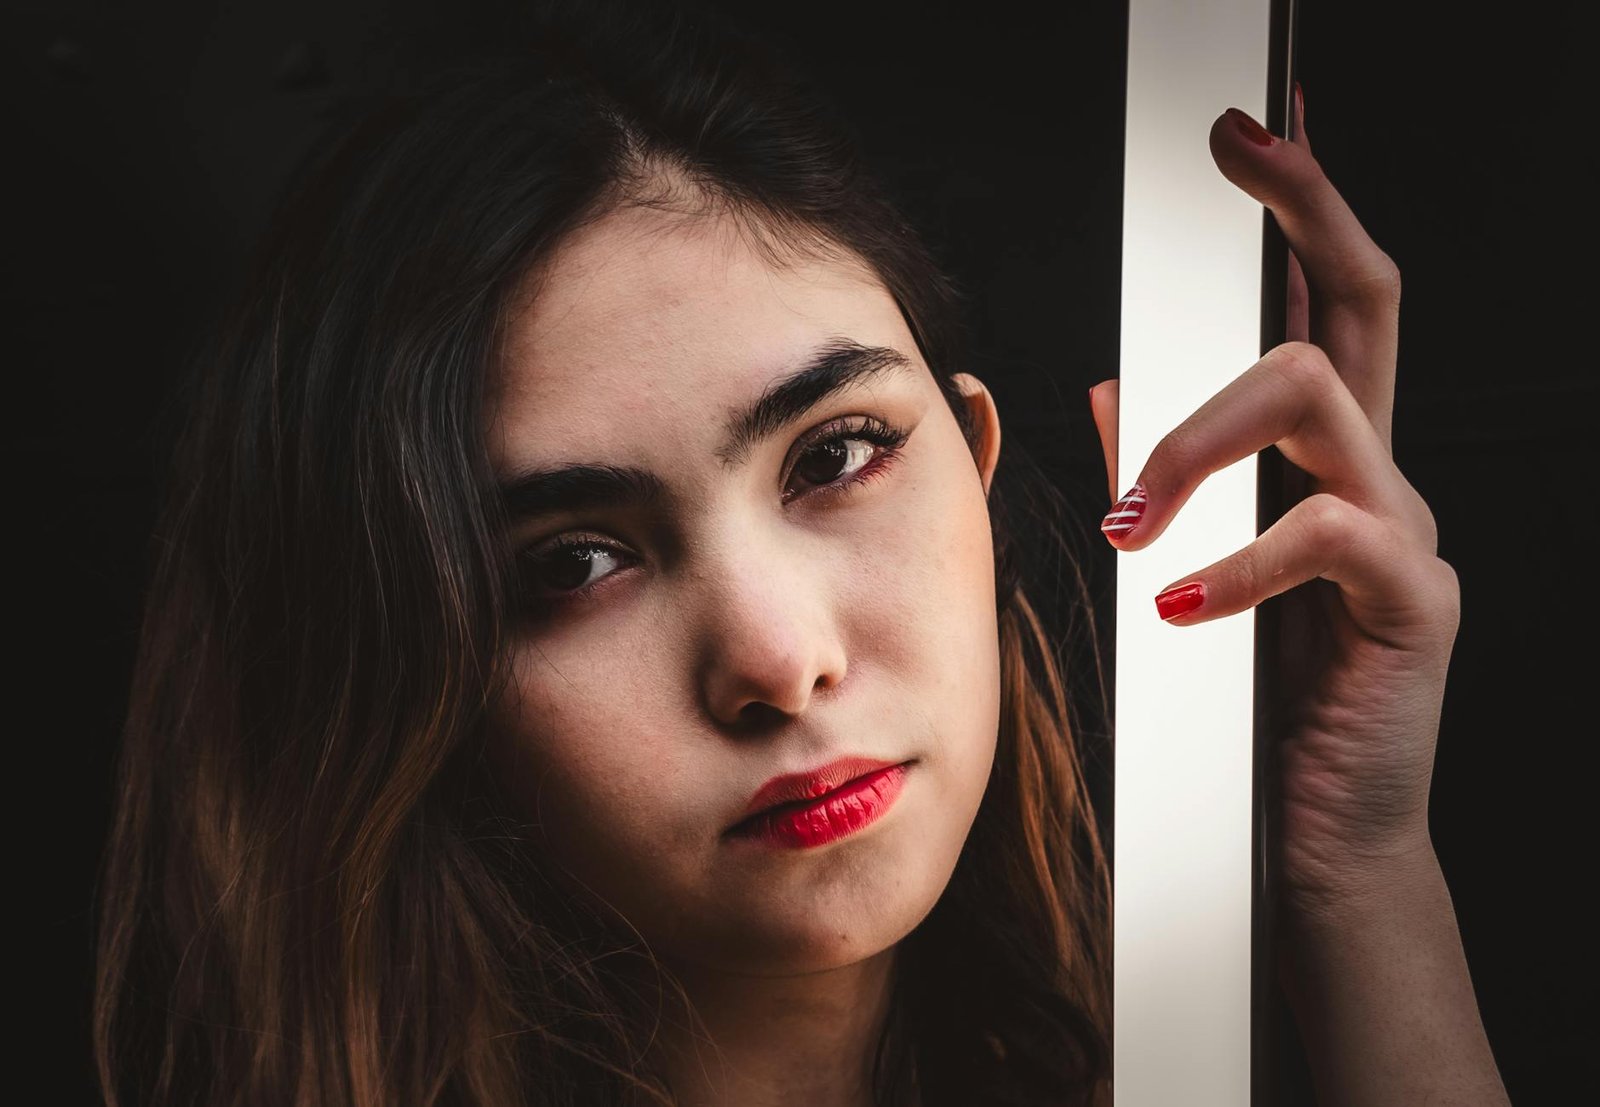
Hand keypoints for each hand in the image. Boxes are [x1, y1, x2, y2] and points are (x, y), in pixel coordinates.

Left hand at [1086, 93, 1461, 917]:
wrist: (1310, 833)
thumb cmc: (1250, 701)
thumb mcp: (1202, 567)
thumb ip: (1170, 477)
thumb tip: (1111, 390)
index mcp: (1323, 459)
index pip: (1320, 303)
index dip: (1299, 207)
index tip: (1245, 136)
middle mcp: (1375, 473)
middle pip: (1361, 299)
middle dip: (1305, 206)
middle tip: (1239, 146)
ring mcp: (1402, 532)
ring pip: (1313, 398)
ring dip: (1196, 439)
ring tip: (1127, 521)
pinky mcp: (1411, 604)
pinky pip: (1326, 534)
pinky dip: (1237, 563)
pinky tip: (1179, 605)